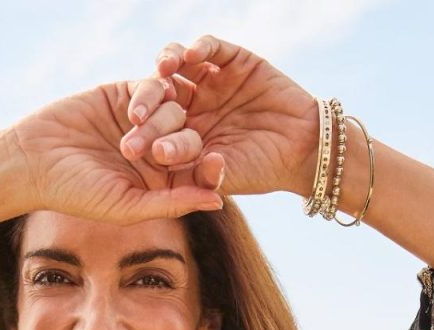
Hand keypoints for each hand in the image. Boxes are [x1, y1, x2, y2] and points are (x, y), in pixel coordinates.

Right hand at [10, 81, 223, 223]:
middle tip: (159, 152)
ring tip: (128, 143)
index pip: (200, 174)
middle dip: (182, 144)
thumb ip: (173, 203)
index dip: (211, 169)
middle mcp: (159, 151)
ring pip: (176, 112)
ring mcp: (146, 121)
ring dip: (160, 123)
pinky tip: (131, 112)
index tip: (215, 163)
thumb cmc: (78, 193)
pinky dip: (149, 95)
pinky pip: (153, 87)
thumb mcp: (127, 206)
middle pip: (191, 139)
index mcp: (164, 183)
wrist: (33, 159)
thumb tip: (219, 203)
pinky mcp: (128, 93)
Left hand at [124, 35, 319, 195]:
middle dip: (147, 104)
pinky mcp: (235, 61)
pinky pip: (212, 49)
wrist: (303, 151)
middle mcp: (193, 104)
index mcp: (183, 133)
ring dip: (167, 64)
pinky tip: (191, 56)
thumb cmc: (259, 171)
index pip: (155, 130)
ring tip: (162, 71)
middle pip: (160, 95)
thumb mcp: (220, 177)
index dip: (142, 137)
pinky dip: (201, 48)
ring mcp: (212, 81)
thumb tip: (159, 155)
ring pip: (180, 65)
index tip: (130, 147)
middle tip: (137, 114)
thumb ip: (191, 171)